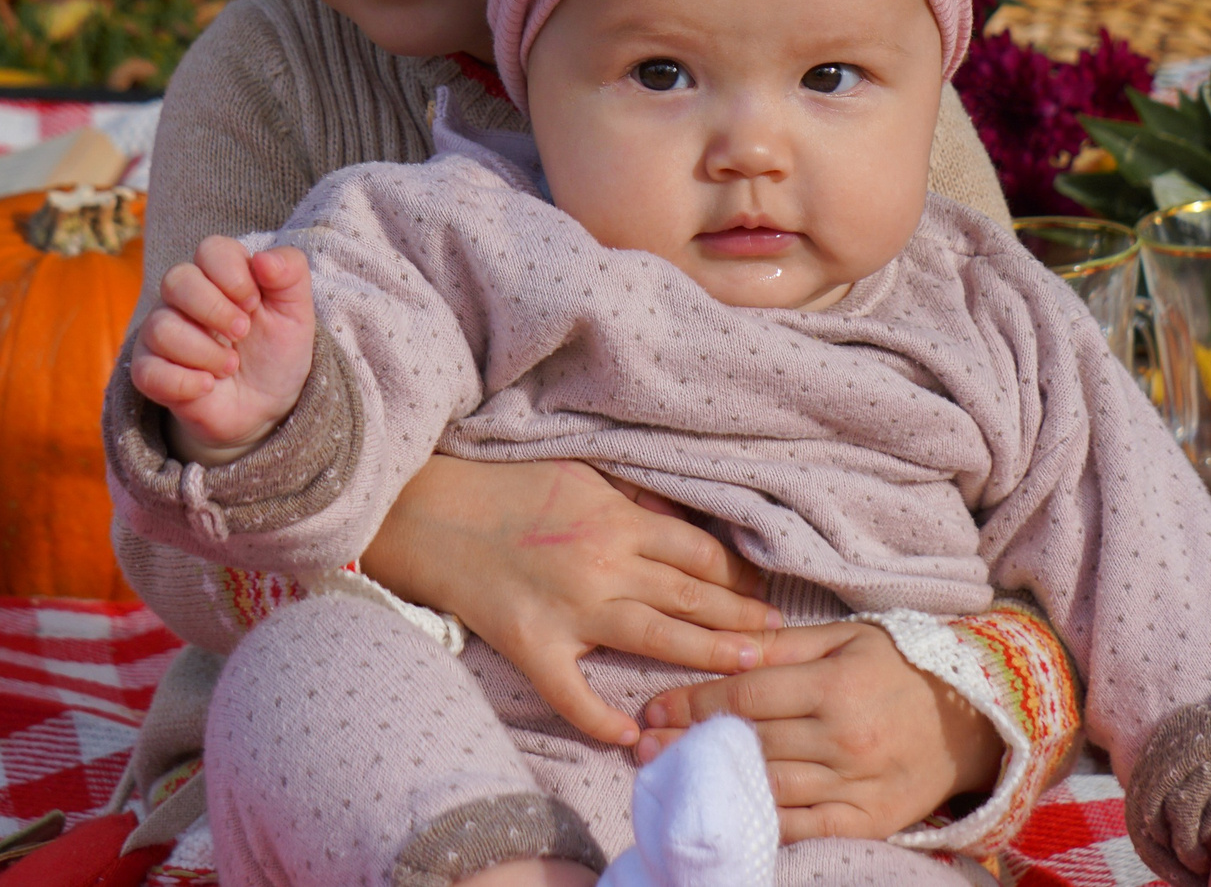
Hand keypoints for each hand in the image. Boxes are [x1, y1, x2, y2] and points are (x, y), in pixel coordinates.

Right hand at [127, 236, 314, 462]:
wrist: (265, 406)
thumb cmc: (276, 350)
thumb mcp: (296, 312)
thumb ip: (291, 273)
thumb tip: (263, 259)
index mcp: (219, 273)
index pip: (211, 250)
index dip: (234, 276)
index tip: (255, 303)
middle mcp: (183, 297)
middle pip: (176, 280)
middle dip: (216, 310)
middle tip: (243, 333)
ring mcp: (161, 332)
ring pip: (161, 328)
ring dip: (206, 353)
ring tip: (231, 366)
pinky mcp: (149, 370)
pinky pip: (146, 371)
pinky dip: (183, 382)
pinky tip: (208, 386)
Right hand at [358, 455, 781, 747]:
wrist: (433, 512)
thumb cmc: (508, 487)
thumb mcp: (584, 474)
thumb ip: (634, 500)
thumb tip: (682, 520)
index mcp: (619, 521)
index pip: (699, 553)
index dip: (737, 575)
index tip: (763, 591)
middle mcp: (605, 565)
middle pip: (690, 595)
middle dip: (740, 618)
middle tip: (777, 637)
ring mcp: (571, 610)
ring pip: (654, 637)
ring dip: (704, 653)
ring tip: (746, 667)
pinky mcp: (533, 645)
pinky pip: (571, 692)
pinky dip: (599, 718)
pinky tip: (630, 736)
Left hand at [636, 620, 1003, 842]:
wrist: (973, 722)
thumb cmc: (900, 669)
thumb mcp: (850, 638)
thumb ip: (787, 644)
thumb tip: (728, 643)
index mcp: (836, 683)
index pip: (748, 692)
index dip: (694, 701)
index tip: (654, 707)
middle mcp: (843, 737)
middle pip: (750, 740)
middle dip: (689, 742)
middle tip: (642, 744)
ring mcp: (854, 784)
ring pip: (768, 784)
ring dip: (711, 781)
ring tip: (667, 775)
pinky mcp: (864, 821)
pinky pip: (800, 825)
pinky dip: (758, 820)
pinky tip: (720, 811)